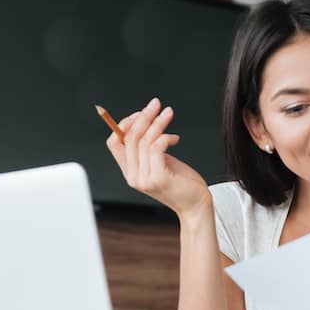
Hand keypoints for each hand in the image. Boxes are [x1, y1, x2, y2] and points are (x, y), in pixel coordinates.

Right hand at [105, 97, 209, 216]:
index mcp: (130, 171)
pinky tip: (175, 138)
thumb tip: (145, 121)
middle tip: (156, 104)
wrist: (196, 205)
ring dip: (157, 122)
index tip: (141, 113)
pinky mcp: (158, 178)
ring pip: (144, 140)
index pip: (114, 143)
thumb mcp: (161, 162)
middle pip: (129, 138)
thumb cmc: (182, 182)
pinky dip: (165, 137)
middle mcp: (133, 176)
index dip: (124, 124)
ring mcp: (144, 179)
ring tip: (168, 113)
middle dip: (143, 116)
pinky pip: (156, 148)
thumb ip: (149, 149)